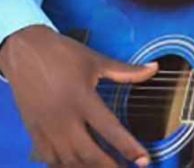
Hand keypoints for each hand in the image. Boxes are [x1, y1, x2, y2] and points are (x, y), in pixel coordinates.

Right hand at [0, 25, 157, 166]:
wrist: (25, 51)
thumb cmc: (64, 54)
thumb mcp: (97, 61)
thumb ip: (126, 71)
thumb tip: (154, 68)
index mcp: (82, 99)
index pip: (109, 129)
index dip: (127, 147)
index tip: (143, 160)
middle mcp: (64, 118)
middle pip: (88, 153)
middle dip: (109, 166)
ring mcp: (46, 128)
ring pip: (68, 160)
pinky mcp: (34, 131)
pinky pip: (49, 158)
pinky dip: (65, 166)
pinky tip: (78, 166)